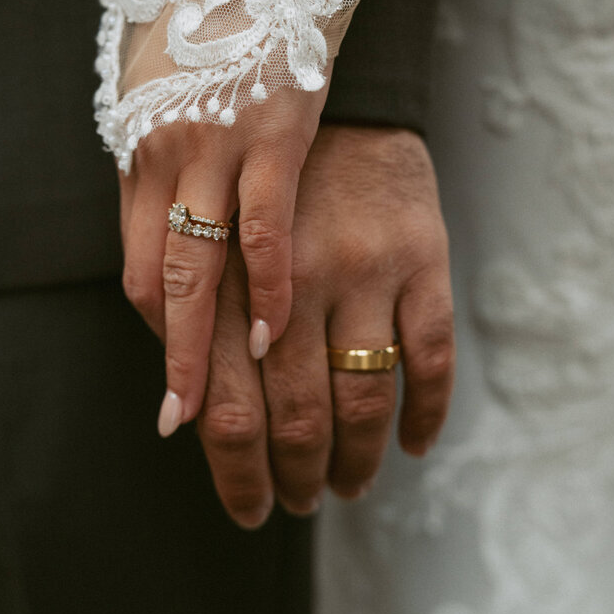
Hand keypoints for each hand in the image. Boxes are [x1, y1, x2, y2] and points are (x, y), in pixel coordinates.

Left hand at [118, 74, 331, 435]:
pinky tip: (281, 332)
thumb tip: (179, 252)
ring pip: (206, 268)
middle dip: (180, 367)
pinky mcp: (274, 131)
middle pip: (166, 285)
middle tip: (190, 428)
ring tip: (239, 410)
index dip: (162, 338)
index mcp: (142, 159)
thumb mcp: (167, 107)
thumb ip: (167, 178)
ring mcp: (217, 147)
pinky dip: (267, 285)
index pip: (143, 272)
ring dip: (217, 347)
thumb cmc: (208, 39)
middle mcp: (168, 159)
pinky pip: (265, 226)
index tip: (179, 392)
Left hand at [197, 124, 454, 527]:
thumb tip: (183, 418)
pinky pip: (430, 358)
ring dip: (357, 460)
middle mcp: (297, 276)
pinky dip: (424, 414)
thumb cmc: (259, 183)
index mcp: (233, 274)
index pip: (227, 404)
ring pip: (364, 399)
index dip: (236, 472)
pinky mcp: (423, 259)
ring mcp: (366, 268)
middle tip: (300, 502)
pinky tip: (411, 444)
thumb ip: (196, 318)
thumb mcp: (211, 236)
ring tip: (349, 484)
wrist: (340, 104)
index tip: (248, 509)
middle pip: (296, 414)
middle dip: (297, 476)